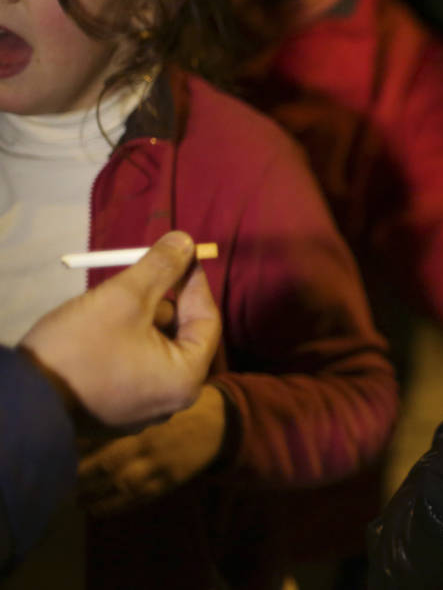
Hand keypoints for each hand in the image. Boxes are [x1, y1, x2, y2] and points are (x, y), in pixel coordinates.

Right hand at [19, 231, 220, 425]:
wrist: (24, 400)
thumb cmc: (81, 347)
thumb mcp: (124, 298)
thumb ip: (161, 268)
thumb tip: (187, 242)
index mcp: (186, 378)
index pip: (208, 320)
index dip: (195, 283)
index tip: (181, 255)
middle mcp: (173, 400)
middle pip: (182, 335)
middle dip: (162, 303)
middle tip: (138, 279)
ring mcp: (144, 408)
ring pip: (155, 349)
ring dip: (140, 322)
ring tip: (108, 308)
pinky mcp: (118, 409)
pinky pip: (135, 366)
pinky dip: (125, 343)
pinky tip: (98, 330)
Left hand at [77, 385, 226, 515]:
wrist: (216, 422)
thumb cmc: (174, 410)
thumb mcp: (148, 406)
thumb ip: (120, 418)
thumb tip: (79, 432)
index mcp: (140, 420)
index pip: (100, 437)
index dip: (76, 449)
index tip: (60, 454)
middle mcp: (147, 443)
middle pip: (106, 464)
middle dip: (80, 477)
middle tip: (62, 482)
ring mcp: (159, 464)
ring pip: (120, 485)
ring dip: (94, 497)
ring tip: (76, 502)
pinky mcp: (169, 481)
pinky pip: (138, 499)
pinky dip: (115, 507)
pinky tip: (97, 510)